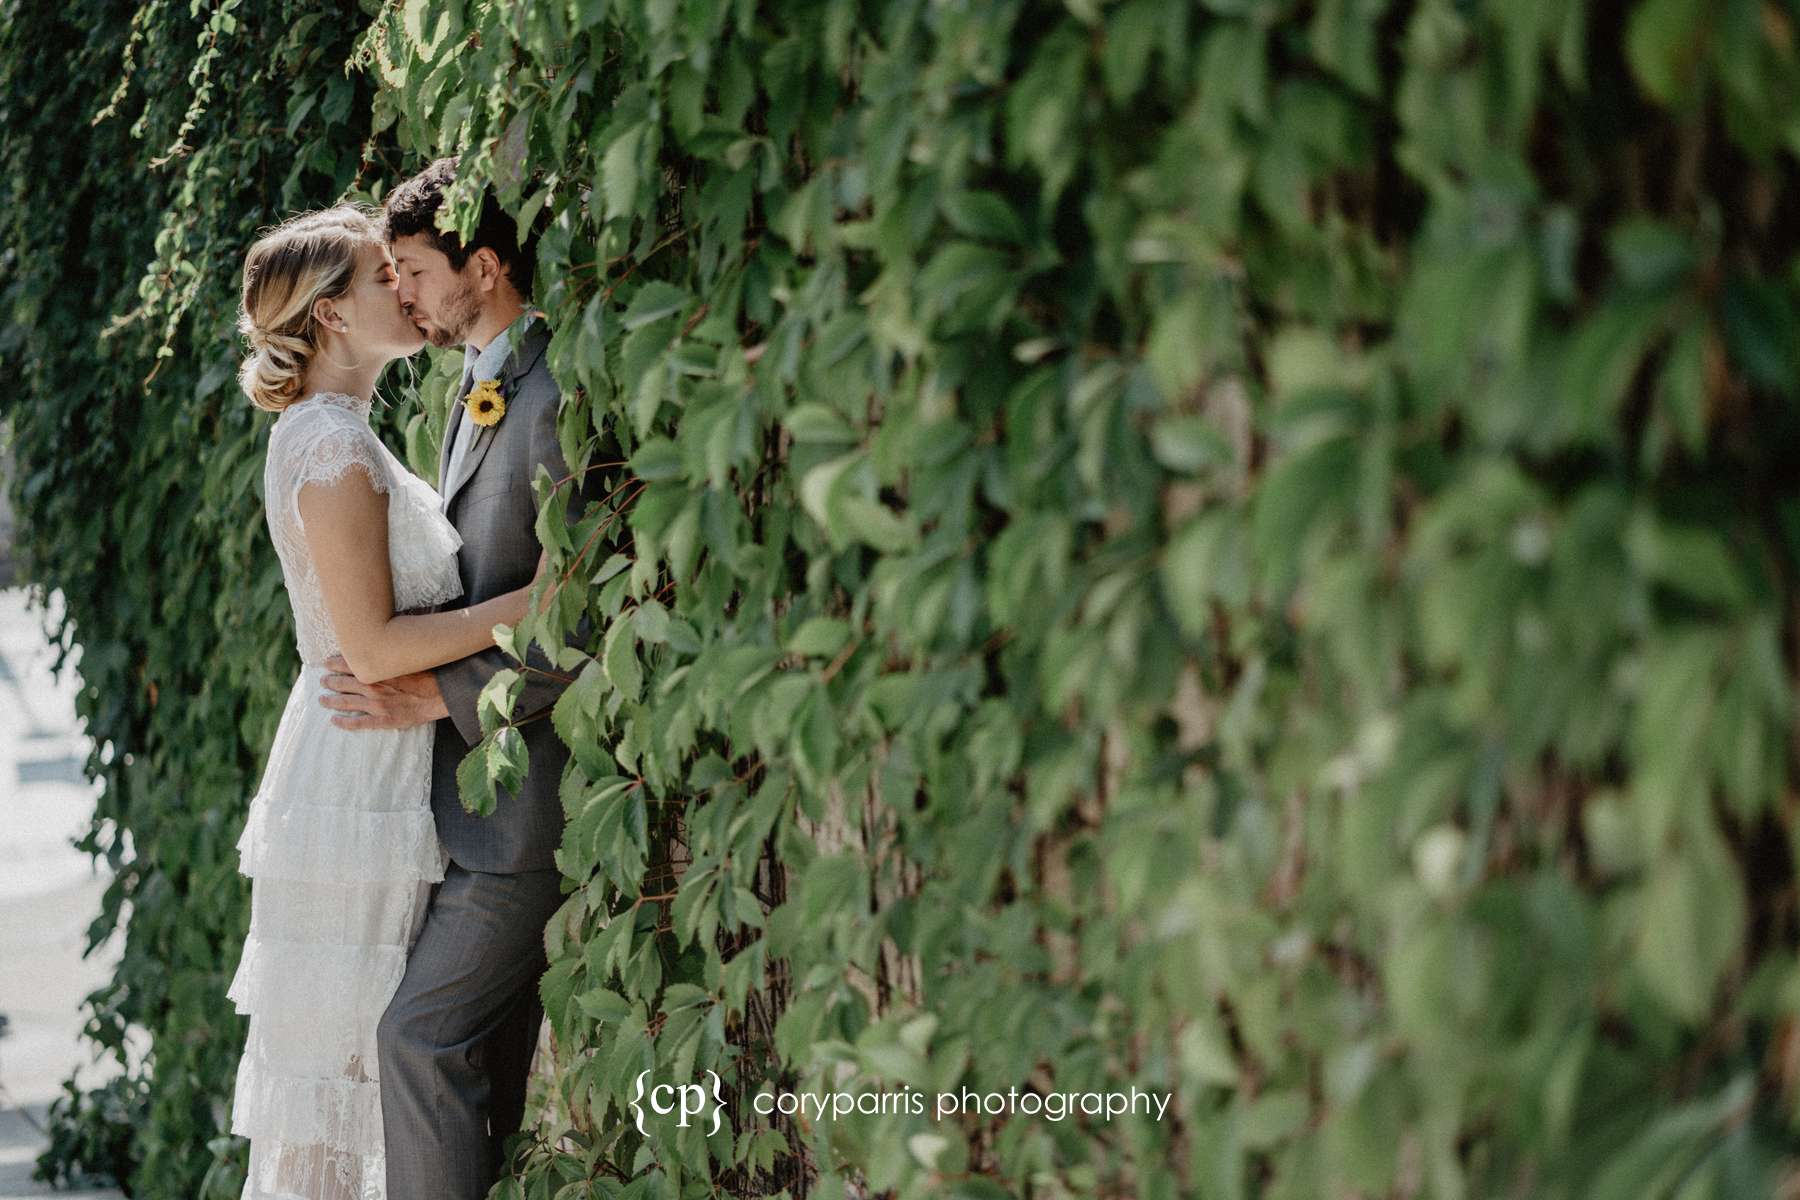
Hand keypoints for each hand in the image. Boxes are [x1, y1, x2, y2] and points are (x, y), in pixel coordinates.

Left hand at [319, 655, 448, 729]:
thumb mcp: (407, 657)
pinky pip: (358, 723)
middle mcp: (372, 686)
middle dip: (330, 681)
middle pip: (343, 683)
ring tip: (322, 700)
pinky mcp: (383, 720)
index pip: (349, 664)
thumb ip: (390, 653)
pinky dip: (344, 722)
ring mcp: (376, 705)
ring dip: (331, 701)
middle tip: (322, 681)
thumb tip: (381, 641)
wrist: (441, 694)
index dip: (335, 663)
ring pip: (345, 702)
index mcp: (377, 670)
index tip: (326, 663)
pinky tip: (334, 721)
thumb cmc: (428, 673)